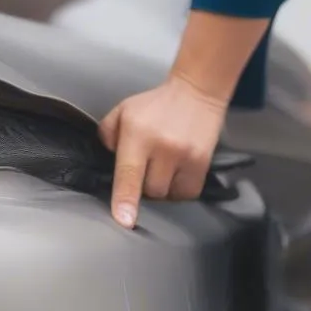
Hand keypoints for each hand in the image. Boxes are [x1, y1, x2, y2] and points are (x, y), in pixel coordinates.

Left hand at [99, 73, 228, 228]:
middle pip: (149, 191)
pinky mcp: (203, 162)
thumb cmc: (156, 104)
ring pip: (168, 195)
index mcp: (137, 134)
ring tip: (162, 168)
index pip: (129, 173)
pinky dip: (179, 189)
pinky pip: (187, 193)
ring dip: (161, 188)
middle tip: (146, 168)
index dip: (126, 200)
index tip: (125, 220)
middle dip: (143, 186)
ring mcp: (185, 155)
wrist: (197, 91)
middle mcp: (163, 147)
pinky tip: (176, 172)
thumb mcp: (122, 112)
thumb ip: (107, 137)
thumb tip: (107, 166)